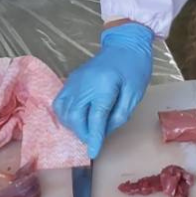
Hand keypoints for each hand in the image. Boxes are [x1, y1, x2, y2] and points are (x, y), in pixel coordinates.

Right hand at [52, 23, 153, 158]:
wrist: (125, 43)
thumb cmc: (135, 68)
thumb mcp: (135, 93)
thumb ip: (120, 114)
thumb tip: (103, 131)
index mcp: (104, 86)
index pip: (95, 118)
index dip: (94, 137)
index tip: (93, 152)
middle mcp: (84, 83)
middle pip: (75, 116)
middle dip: (82, 133)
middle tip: (93, 139)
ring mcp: (74, 81)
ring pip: (64, 111)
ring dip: (73, 125)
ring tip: (86, 129)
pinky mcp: (70, 80)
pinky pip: (60, 101)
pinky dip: (65, 114)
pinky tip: (76, 118)